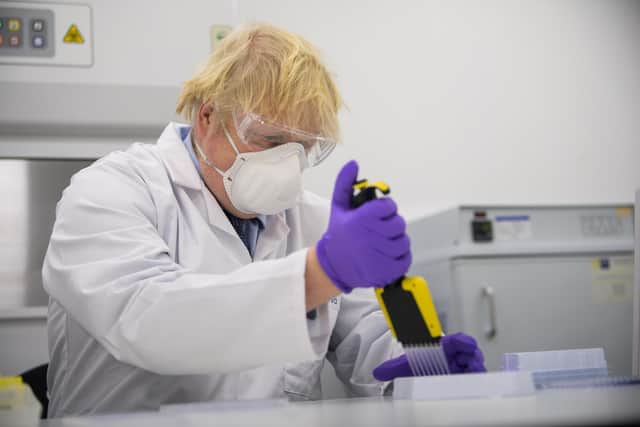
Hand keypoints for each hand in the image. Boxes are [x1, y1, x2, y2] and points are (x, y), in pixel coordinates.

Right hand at [316, 160, 410, 292]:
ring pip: (404, 242)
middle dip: (392, 226)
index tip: (378, 214)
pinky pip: (405, 260)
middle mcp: (369, 237)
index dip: (386, 209)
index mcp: (360, 220)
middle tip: (380, 230)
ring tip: (382, 244)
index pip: (388, 206)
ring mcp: (378, 256)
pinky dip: (400, 258)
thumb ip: (346, 183)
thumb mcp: (339, 207)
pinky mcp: (385, 272)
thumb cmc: (339, 235)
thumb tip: (353, 164)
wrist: (333, 266)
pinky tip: (386, 256)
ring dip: (397, 242)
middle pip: (399, 224)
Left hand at [372, 333, 485, 380]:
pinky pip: (475, 375)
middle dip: (472, 355)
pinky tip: (471, 377)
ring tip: (470, 369)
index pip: (456, 340)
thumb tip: (377, 372)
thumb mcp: (407, 365)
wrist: (425, 370)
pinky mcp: (466, 377)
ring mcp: (462, 366)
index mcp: (444, 346)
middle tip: (469, 361)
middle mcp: (455, 355)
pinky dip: (475, 375)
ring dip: (475, 366)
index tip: (465, 342)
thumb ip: (393, 368)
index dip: (462, 340)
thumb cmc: (422, 363)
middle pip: (470, 351)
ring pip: (475, 363)